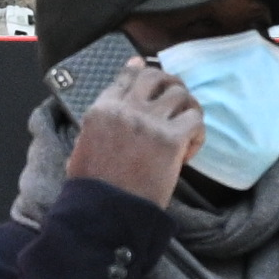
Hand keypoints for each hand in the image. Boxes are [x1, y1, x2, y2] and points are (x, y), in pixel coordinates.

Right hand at [68, 52, 202, 205]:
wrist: (107, 212)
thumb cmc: (92, 189)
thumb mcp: (81, 149)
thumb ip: (95, 128)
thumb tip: (103, 117)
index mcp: (101, 110)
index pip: (125, 78)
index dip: (139, 70)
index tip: (146, 66)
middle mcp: (126, 109)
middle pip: (155, 77)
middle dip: (169, 83)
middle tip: (176, 97)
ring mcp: (150, 122)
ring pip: (180, 94)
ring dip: (187, 107)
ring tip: (187, 126)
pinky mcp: (171, 139)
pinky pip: (195, 120)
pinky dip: (197, 132)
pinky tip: (189, 149)